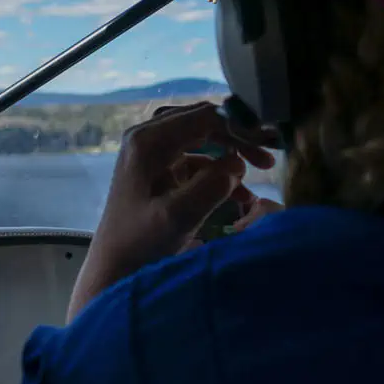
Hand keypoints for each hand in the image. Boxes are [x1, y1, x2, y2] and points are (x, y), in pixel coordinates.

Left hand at [67, 102, 275, 320]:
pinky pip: (195, 159)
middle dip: (238, 137)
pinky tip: (241, 193)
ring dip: (231, 153)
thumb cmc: (140, 242)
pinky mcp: (158, 170)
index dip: (240, 126)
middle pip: (203, 122)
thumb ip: (210, 188)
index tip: (269, 142)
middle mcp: (147, 138)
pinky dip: (218, 171)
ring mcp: (151, 153)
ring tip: (264, 168)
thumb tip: (236, 167)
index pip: (203, 117)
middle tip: (269, 155)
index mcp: (148, 141)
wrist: (114, 266)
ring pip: (201, 138)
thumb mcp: (177, 217)